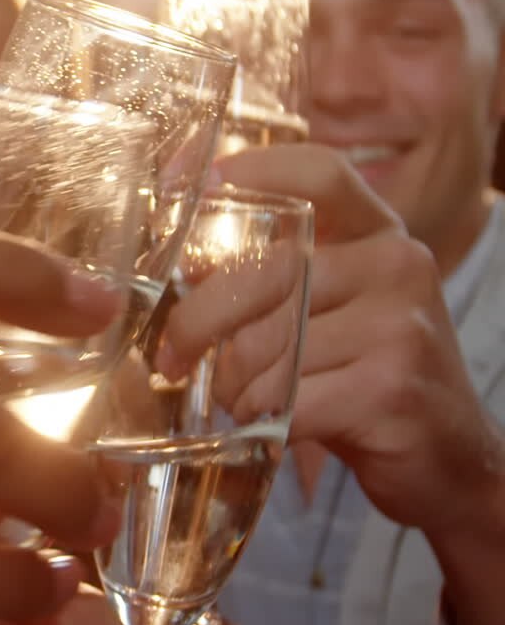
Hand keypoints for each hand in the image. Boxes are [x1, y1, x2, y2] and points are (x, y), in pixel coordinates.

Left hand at [161, 145, 501, 536]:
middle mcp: (397, 264)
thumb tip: (186, 264)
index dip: (252, 169)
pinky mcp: (391, 387)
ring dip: (233, 384)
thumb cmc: (371, 376)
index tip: (188, 183)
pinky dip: (261, 419)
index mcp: (382, 233)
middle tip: (173, 356)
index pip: (320, 172)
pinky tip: (267, 425)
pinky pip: (288, 398)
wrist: (451, 455)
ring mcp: (400, 325)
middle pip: (266, 272)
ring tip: (238, 400)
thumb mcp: (341, 308)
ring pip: (268, 346)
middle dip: (197, 321)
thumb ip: (287, 276)